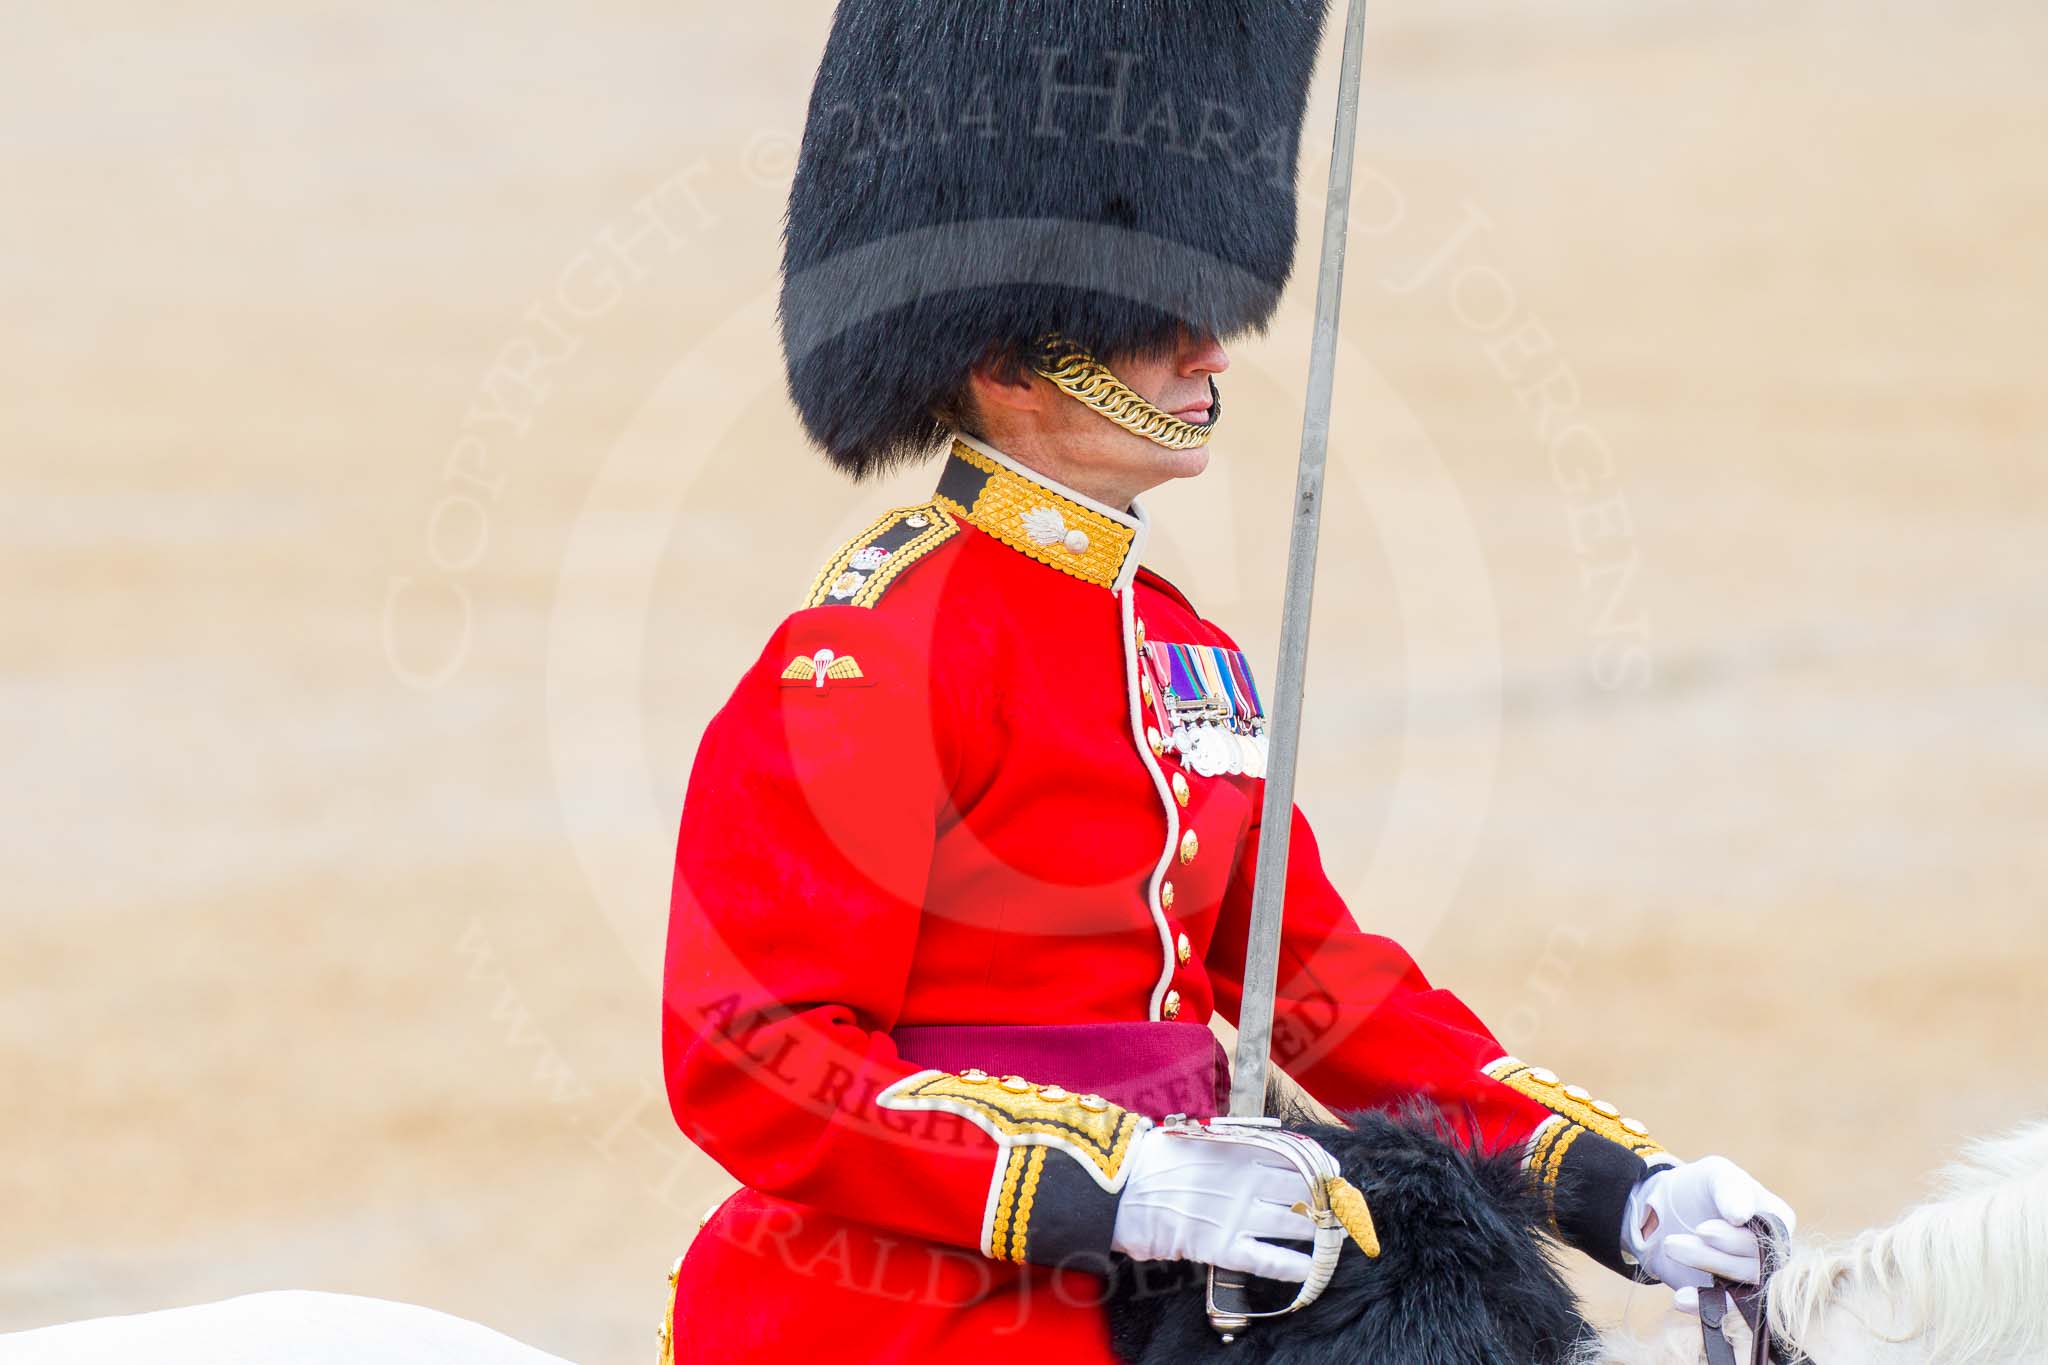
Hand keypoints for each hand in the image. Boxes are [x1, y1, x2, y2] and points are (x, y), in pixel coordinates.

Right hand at [1110, 1126, 1322, 1281]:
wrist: (1121, 1188)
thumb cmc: (1155, 1161)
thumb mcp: (1199, 1139)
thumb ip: (1232, 1144)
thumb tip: (1263, 1146)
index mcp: (1240, 1151)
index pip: (1295, 1157)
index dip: (1320, 1166)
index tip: (1336, 1172)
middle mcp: (1246, 1181)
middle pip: (1302, 1190)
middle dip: (1327, 1200)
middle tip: (1345, 1208)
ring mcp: (1236, 1214)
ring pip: (1294, 1224)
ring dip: (1320, 1232)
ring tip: (1337, 1238)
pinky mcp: (1222, 1246)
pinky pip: (1267, 1258)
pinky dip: (1292, 1266)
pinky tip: (1311, 1270)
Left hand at [1622, 1155, 1796, 1294]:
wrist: (1669, 1210)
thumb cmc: (1702, 1187)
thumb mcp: (1715, 1175)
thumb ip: (1730, 1188)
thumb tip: (1741, 1215)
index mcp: (1780, 1220)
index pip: (1771, 1239)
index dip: (1738, 1240)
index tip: (1702, 1230)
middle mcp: (1774, 1255)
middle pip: (1754, 1266)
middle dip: (1713, 1255)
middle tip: (1674, 1242)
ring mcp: (1751, 1279)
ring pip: (1739, 1289)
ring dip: (1703, 1272)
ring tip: (1670, 1247)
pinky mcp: (1728, 1296)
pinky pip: (1724, 1309)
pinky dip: (1703, 1306)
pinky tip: (1679, 1298)